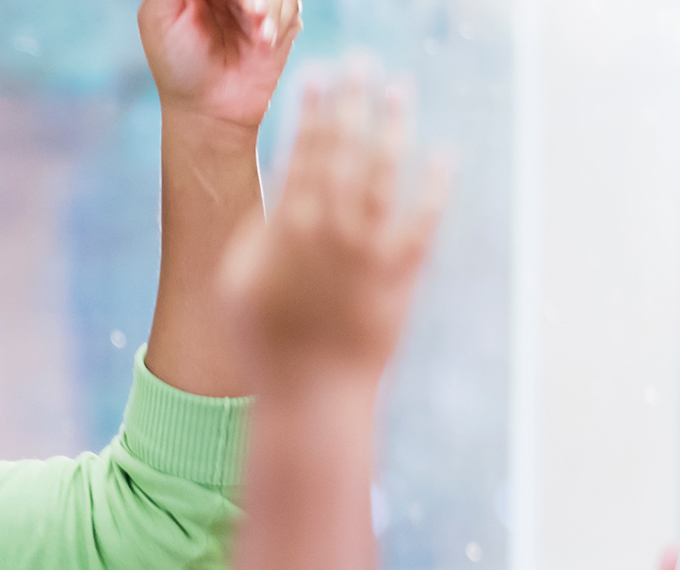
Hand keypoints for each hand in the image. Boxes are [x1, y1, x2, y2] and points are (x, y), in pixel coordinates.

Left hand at [139, 0, 296, 130]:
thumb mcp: (160, 14)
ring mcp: (256, 2)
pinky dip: (280, 21)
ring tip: (257, 32)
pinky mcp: (281, 21)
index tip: (239, 6)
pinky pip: (292, 4)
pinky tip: (263, 43)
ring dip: (271, 6)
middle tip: (251, 12)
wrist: (210, 110)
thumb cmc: (177, 64)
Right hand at [223, 66, 443, 382]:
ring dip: (392, 127)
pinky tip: (443, 156)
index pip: (301, 152)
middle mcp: (330, 230)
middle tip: (359, 64)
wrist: (312, 396)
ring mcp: (369, 251)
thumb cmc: (262, 342)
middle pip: (345, 151)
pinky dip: (434, 187)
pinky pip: (423, 222)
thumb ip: (256, 232)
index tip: (318, 75)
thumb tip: (277, 193)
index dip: (312, 110)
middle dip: (351, 102)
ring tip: (398, 91)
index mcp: (286, 228)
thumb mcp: (237, 282)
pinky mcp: (402, 275)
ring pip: (384, 174)